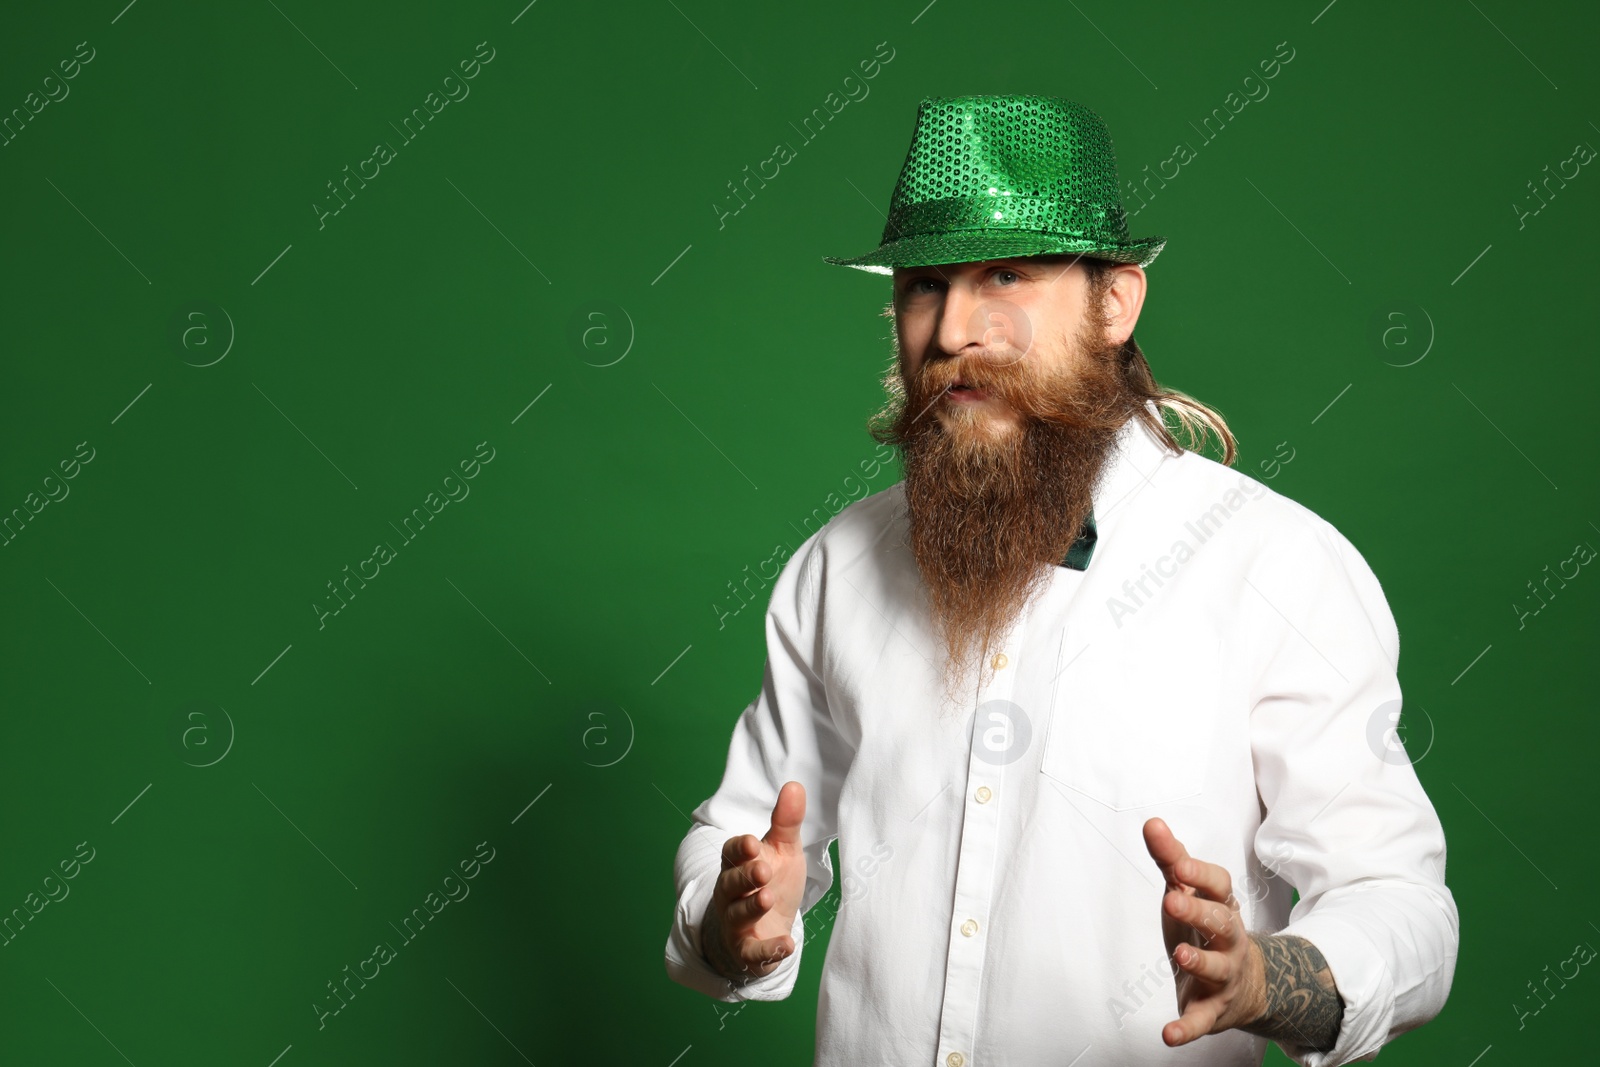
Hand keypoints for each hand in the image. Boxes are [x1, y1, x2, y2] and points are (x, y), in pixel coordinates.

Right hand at [704, 781, 806, 981]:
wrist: (763, 929)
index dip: (740, 849)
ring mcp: (736, 923)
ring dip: (751, 907)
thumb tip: (795, 785)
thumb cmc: (771, 883)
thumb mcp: (782, 851)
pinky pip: (753, 952)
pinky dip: (768, 949)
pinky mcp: (747, 951)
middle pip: (730, 883)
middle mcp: (730, 893)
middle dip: (745, 876)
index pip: (731, 853)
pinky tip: (787, 944)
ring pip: (737, 914)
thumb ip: (786, 822)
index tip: (753, 843)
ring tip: (768, 898)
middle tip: (763, 870)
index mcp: (737, 864)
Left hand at [1142, 816, 1266, 1046]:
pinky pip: (1202, 1021)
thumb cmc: (1207, 930)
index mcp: (1222, 908)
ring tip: (1180, 955)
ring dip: (1200, 961)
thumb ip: (1171, 861)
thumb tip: (1152, 823)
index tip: (1178, 862)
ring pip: (1217, 968)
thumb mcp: (1188, 894)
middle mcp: (1230, 941)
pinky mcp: (1212, 1010)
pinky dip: (1186, 1028)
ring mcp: (1224, 976)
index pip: (1219, 886)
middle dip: (1199, 911)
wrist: (1245, 987)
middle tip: (1172, 899)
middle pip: (1222, 923)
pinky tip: (1168, 1035)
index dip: (1200, 874)